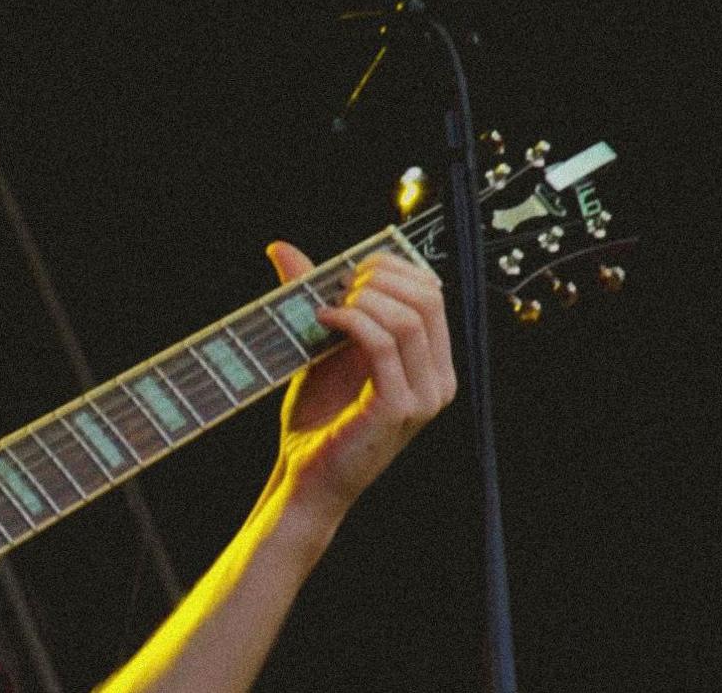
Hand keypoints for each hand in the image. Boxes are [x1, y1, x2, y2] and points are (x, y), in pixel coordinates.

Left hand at [264, 242, 456, 521]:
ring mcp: (424, 397)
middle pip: (428, 299)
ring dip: (364, 298)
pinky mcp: (398, 408)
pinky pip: (384, 345)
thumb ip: (314, 296)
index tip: (351, 266)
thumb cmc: (318, 415)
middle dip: (381, 278)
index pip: (433, 294)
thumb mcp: (321, 347)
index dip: (394, 268)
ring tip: (328, 304)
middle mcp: (439, 380)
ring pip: (409, 318)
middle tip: (338, 282)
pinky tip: (324, 318)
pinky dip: (352, 320)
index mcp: (432, 364)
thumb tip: (282, 248)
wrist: (305, 474)